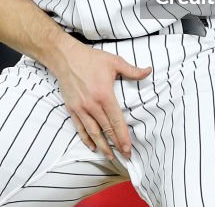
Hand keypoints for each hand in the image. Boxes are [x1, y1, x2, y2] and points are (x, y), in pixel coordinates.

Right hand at [48, 38, 151, 160]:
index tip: (129, 148)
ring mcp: (81, 108)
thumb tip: (148, 71)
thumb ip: (132, 70)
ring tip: (109, 156)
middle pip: (106, 130)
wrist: (65, 57)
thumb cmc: (90, 59)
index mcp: (104, 95)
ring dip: (102, 146)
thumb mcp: (114, 61)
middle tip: (124, 156)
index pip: (116, 121)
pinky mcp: (72, 108)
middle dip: (116, 145)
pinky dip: (86, 138)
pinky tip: (92, 146)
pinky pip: (79, 127)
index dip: (123, 137)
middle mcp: (92, 105)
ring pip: (93, 132)